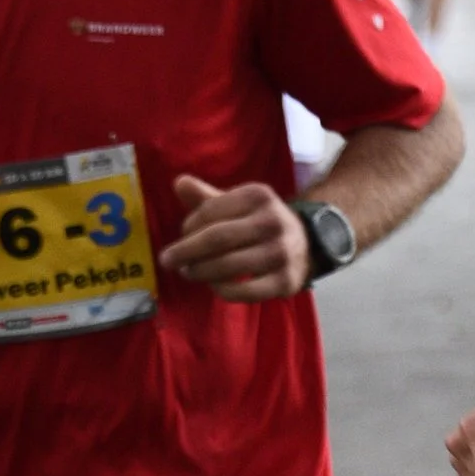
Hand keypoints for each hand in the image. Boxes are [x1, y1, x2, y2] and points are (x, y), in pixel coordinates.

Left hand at [161, 174, 309, 300]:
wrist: (307, 245)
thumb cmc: (259, 222)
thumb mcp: (237, 204)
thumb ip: (207, 197)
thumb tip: (179, 183)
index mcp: (258, 196)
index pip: (210, 211)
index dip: (189, 226)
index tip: (181, 236)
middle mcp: (272, 222)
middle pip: (218, 239)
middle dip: (186, 251)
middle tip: (167, 261)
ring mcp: (281, 254)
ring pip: (228, 266)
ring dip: (200, 272)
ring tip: (188, 272)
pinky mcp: (285, 282)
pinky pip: (245, 292)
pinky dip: (222, 291)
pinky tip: (214, 285)